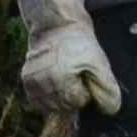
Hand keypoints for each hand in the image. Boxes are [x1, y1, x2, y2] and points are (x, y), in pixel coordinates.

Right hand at [14, 0, 120, 117]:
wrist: (56, 25)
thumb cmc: (79, 44)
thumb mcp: (100, 63)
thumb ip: (107, 89)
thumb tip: (109, 110)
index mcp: (61, 78)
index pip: (77, 103)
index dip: (84, 91)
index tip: (83, 75)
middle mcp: (43, 81)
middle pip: (63, 106)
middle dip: (72, 94)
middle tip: (73, 73)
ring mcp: (32, 82)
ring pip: (50, 106)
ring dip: (59, 95)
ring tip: (63, 75)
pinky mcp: (26, 80)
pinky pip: (39, 101)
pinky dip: (48, 94)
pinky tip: (54, 80)